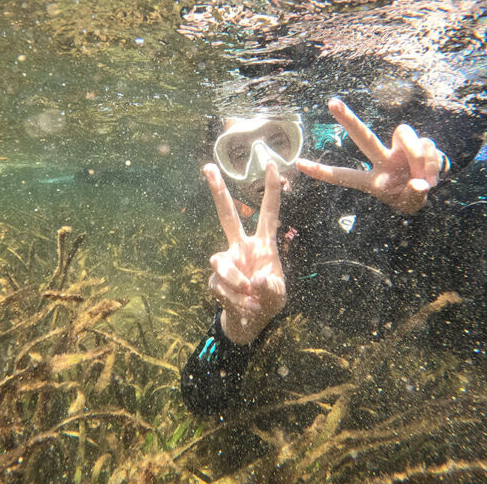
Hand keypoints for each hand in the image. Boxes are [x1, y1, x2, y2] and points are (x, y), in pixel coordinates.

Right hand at [204, 161, 285, 344]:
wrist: (250, 322)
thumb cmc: (269, 301)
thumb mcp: (278, 295)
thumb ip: (271, 286)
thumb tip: (256, 277)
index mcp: (263, 245)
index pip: (268, 213)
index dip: (272, 190)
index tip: (273, 165)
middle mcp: (241, 247)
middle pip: (227, 215)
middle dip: (218, 192)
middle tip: (208, 167)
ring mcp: (226, 262)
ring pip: (221, 263)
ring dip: (236, 282)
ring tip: (251, 297)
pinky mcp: (215, 280)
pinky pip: (221, 287)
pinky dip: (236, 300)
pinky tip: (247, 306)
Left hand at [297, 99, 445, 213]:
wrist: (433, 187)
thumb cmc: (412, 195)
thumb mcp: (411, 201)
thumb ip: (414, 193)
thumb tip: (420, 183)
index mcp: (372, 179)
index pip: (344, 175)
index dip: (322, 171)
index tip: (298, 164)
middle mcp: (381, 158)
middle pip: (362, 136)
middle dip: (347, 119)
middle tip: (331, 102)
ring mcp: (399, 148)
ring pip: (405, 137)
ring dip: (419, 158)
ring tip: (425, 181)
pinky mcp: (419, 142)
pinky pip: (426, 145)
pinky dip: (432, 163)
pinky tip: (432, 176)